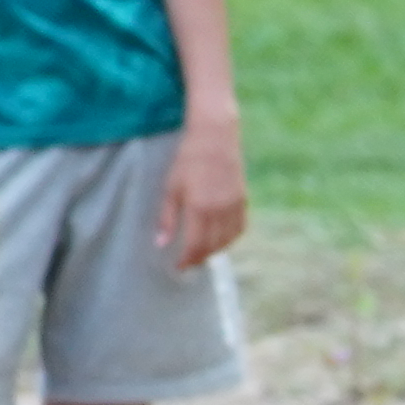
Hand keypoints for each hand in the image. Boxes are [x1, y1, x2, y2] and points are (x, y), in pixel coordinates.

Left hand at [159, 119, 249, 271]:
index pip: (195, 246)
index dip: (187, 260)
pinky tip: (220, 238)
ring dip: (215, 250)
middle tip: (188, 262)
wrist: (215, 136)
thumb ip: (167, 218)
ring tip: (202, 253)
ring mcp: (234, 206)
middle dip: (200, 258)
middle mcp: (220, 211)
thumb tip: (161, 244)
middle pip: (212, 246)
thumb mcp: (171, 187)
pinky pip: (239, 228)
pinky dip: (230, 238)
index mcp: (200, 208)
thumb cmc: (188, 159)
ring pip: (228, 240)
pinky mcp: (243, 200)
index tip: (178, 267)